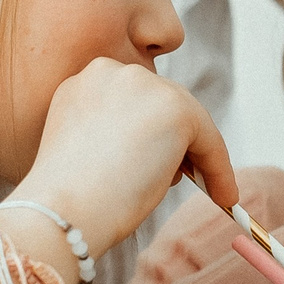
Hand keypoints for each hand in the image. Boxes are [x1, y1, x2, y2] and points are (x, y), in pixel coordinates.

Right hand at [17, 58, 236, 255]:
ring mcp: (144, 84)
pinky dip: (218, 167)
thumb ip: (118, 137)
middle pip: (161, 102)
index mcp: (83, 83)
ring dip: (196, 151)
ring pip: (185, 118)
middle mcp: (110, 72)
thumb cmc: (68, 199)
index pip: (131, 102)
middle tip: (189, 174)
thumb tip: (161, 150)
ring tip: (205, 186)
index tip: (163, 161)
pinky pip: (207, 139)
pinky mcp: (175, 107)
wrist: (60, 211)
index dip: (150, 133)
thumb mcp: (88, 152)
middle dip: (175, 138)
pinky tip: (223, 194)